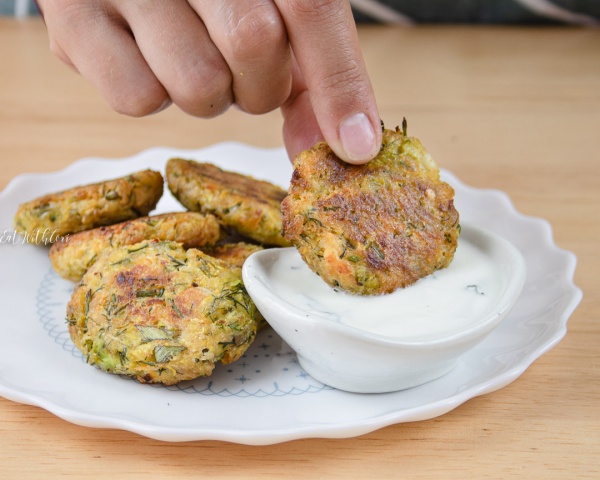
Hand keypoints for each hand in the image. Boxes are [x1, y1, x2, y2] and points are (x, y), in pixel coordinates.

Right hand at [37, 0, 380, 162]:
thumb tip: (348, 149)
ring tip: (192, 51)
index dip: (338, 86)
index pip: (310, 8)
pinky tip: (148, 55)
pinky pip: (138, 99)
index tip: (355, 150)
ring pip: (196, 86)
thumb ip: (317, 73)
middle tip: (241, 61)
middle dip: (261, 82)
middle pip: (254, 45)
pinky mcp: (70, 15)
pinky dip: (154, 93)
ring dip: (209, 92)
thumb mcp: (277, 8)